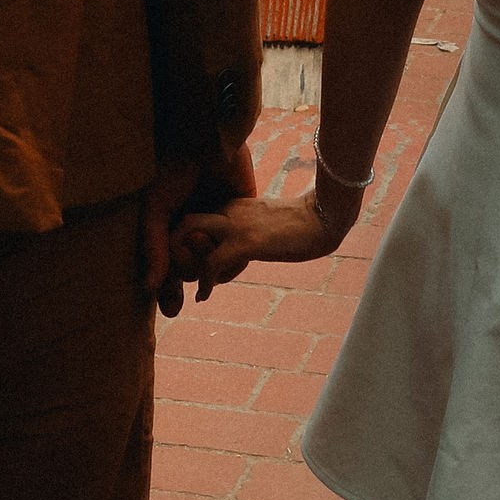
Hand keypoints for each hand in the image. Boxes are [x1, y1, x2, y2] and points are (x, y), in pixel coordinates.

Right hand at [142, 150, 255, 315]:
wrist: (206, 140)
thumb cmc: (172, 170)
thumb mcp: (155, 210)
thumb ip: (153, 247)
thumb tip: (150, 287)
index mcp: (169, 228)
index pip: (167, 270)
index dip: (168, 292)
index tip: (172, 309)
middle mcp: (192, 231)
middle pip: (190, 273)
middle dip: (187, 273)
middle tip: (184, 260)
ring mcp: (217, 227)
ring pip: (215, 268)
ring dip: (208, 268)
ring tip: (203, 246)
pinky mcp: (241, 221)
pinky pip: (239, 257)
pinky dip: (232, 264)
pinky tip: (225, 256)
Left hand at [167, 186, 351, 295]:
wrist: (324, 219)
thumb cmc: (300, 226)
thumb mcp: (265, 226)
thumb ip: (247, 233)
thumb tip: (243, 248)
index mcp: (231, 203)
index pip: (195, 218)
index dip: (187, 242)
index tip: (192, 266)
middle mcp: (227, 207)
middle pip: (183, 221)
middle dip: (174, 247)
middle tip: (182, 276)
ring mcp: (234, 222)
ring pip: (187, 236)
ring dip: (184, 264)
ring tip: (192, 286)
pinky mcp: (245, 241)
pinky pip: (210, 263)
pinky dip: (203, 283)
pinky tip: (203, 296)